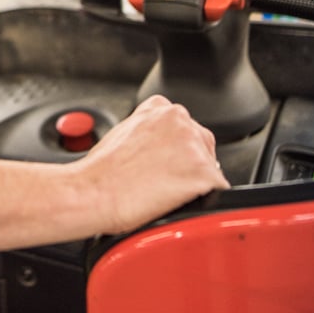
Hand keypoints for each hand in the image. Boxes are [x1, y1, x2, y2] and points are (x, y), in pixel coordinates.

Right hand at [78, 95, 227, 234]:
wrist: (93, 192)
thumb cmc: (100, 172)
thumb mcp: (122, 133)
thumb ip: (148, 132)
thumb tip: (157, 149)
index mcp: (159, 108)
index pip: (184, 126)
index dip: (177, 149)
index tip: (168, 162)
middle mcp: (179, 120)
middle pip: (202, 144)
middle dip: (190, 164)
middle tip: (166, 182)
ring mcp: (193, 145)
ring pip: (211, 167)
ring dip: (197, 182)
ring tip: (167, 194)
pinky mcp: (204, 172)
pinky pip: (219, 190)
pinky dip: (205, 200)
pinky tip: (180, 204)